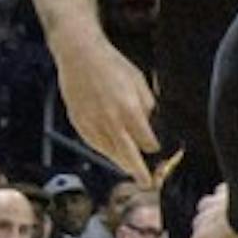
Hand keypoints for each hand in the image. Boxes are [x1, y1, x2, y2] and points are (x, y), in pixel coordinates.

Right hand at [53, 24, 160, 180]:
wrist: (80, 55)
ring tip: (131, 171)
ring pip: (109, 152)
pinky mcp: (78, 122)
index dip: (154, 149)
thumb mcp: (140, 82)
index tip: (158, 152)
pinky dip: (104, 151)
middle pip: (128, 155)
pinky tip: (111, 154)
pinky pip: (93, 144)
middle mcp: (111, 120)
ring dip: (121, 163)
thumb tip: (153, 124)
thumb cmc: (113, 65)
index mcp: (130, 110)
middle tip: (147, 183)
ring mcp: (92, 122)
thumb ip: (147, 106)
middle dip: (139, 171)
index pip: (147, 141)